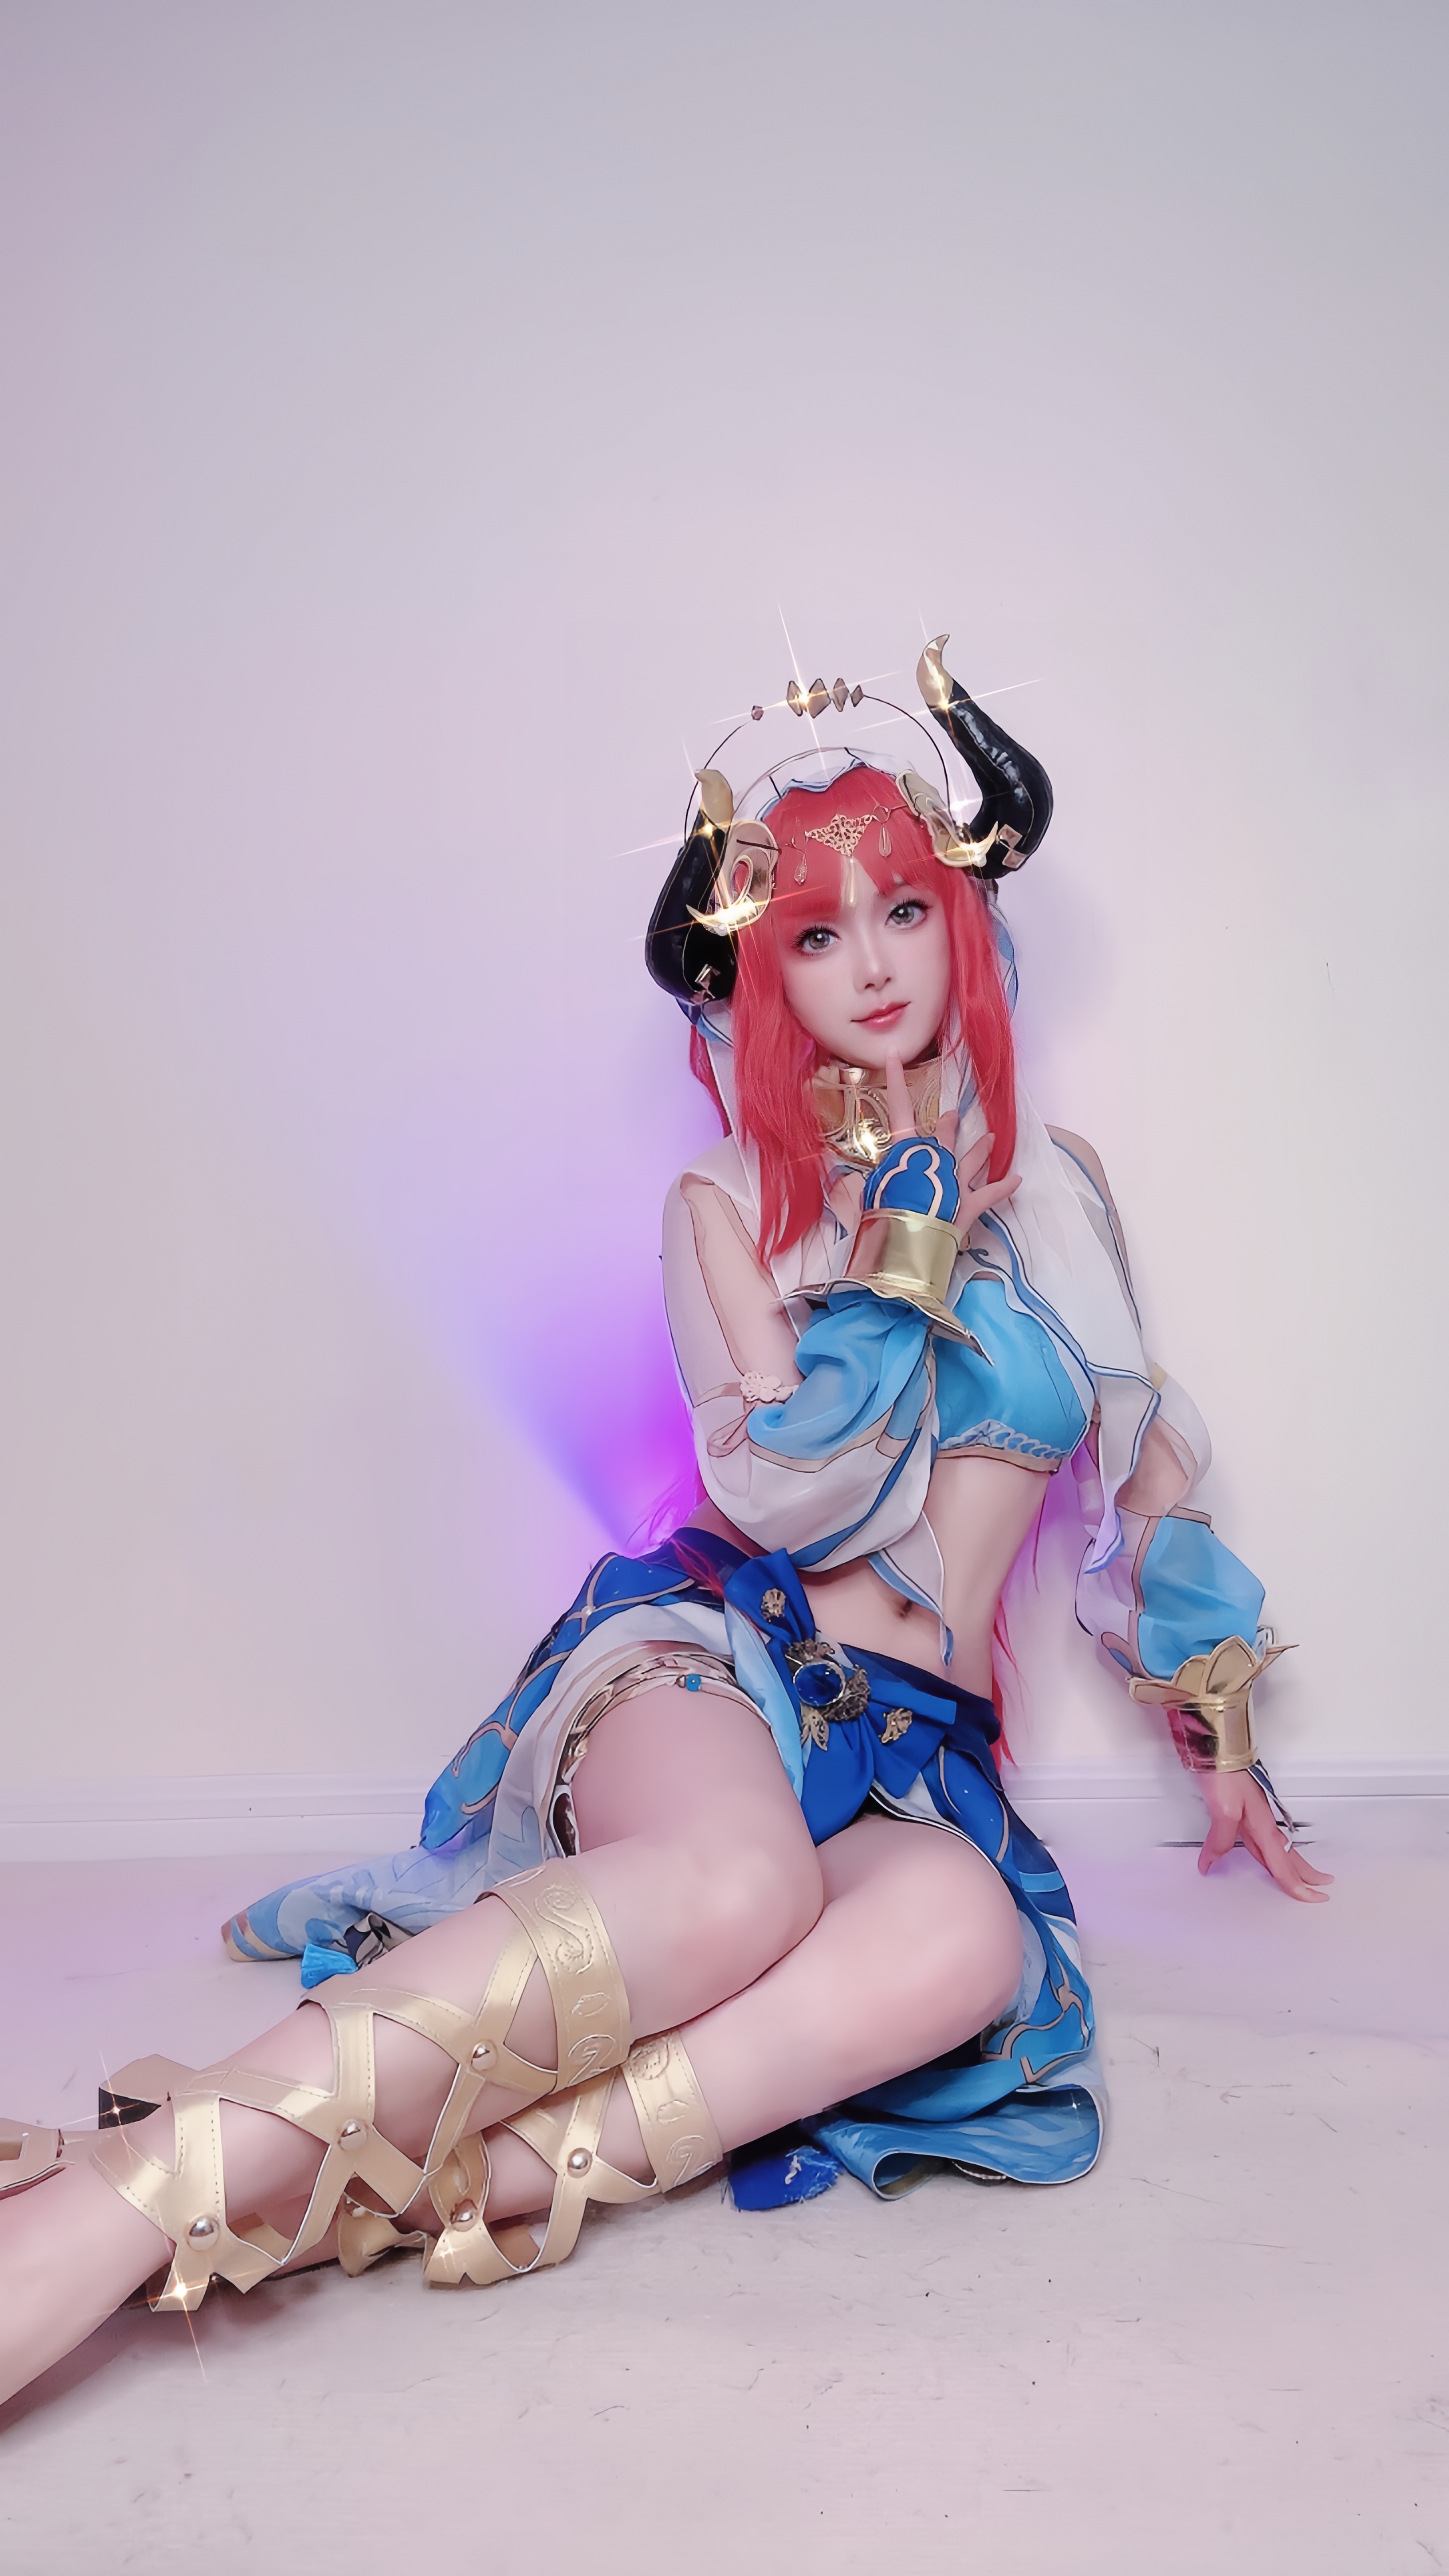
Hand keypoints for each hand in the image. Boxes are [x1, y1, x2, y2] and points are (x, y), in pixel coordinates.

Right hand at [883, 1050, 1019, 1243]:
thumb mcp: (866, 1195)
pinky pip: (990, 1194)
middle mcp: (935, 1160)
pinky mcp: (969, 1204)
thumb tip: (851, 1182)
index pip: (898, 1108)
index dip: (895, 1081)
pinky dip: (1004, 1187)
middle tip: (952, 1116)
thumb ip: (865, 1184)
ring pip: (971, 1160)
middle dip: (947, 1127)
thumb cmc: (881, 1216)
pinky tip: (1017, 1180)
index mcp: (905, 1153)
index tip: (895, 1056)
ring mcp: (955, 1181)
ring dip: (981, 1149)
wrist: (905, 1244)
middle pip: (943, 1137)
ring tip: (992, 1139)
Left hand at [1197, 1770, 1333, 1902]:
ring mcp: (1256, 1816)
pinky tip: (1266, 1854)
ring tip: (1301, 1877)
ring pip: (1278, 1850)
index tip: (1314, 1899)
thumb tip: (1210, 1863)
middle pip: (1289, 1858)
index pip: (1283, 1865)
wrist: (1218, 1749)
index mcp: (1263, 1827)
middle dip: (1305, 1876)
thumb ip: (1220, 1840)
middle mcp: (1263, 1823)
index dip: (1297, 1885)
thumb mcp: (1222, 1810)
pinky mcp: (1246, 1810)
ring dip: (1291, 1866)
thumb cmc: (1225, 1773)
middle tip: (1320, 1891)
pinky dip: (1271, 1854)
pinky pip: (1263, 1841)